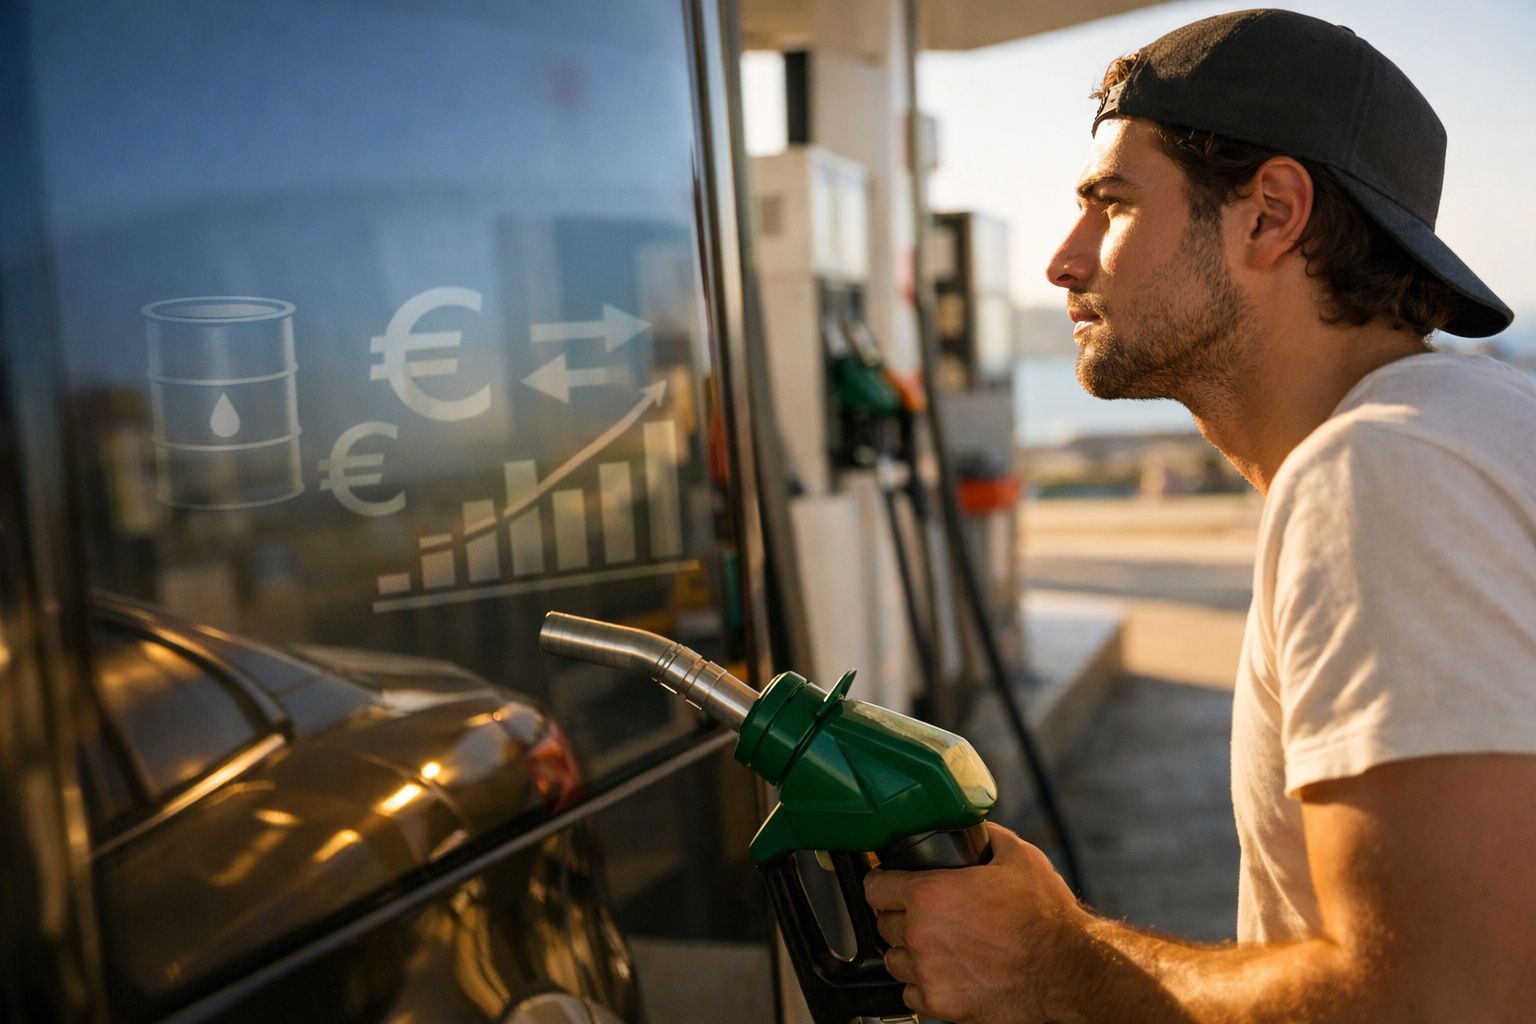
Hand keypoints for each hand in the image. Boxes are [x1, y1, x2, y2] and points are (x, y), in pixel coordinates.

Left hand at [863, 822, 1087, 1022]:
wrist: (1068, 970)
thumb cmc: (1045, 916)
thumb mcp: (1016, 856)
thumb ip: (983, 836)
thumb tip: (969, 826)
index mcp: (929, 895)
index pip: (874, 887)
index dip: (883, 882)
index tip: (890, 884)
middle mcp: (920, 935)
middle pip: (883, 923)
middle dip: (901, 916)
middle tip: (930, 914)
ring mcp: (929, 974)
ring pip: (894, 960)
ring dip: (910, 950)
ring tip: (939, 943)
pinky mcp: (942, 1005)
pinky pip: (911, 993)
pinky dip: (923, 983)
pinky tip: (947, 970)